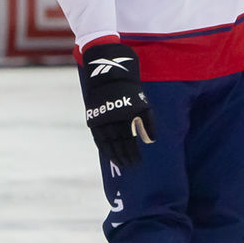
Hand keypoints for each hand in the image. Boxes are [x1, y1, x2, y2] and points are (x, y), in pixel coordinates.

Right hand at [77, 42, 154, 166]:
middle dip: (124, 156)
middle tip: (129, 165)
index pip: (129, 141)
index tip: (136, 161)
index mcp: (125, 117)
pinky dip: (103, 147)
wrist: (109, 78)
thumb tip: (150, 141)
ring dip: (113, 155)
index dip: (132, 153)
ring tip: (119, 162)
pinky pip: (97, 138)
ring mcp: (101, 120)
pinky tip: (108, 154)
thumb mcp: (143, 105)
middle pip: (118, 145)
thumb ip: (148, 124)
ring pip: (107, 143)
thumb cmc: (130, 92)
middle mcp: (112, 121)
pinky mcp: (93, 119)